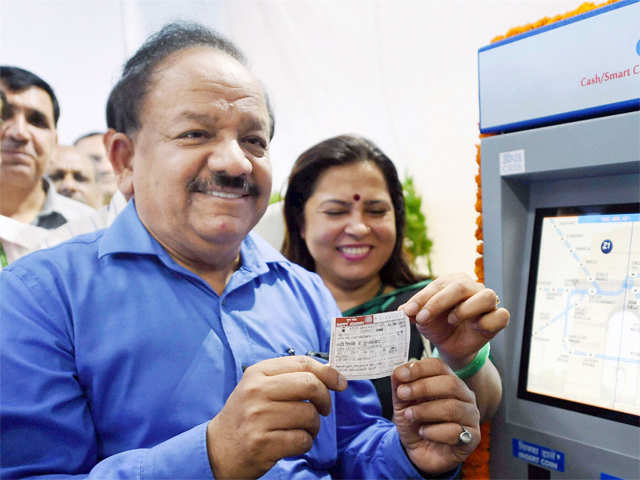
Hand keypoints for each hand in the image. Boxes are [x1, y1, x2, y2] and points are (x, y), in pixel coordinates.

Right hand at [206, 356, 347, 478]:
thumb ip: (290, 377)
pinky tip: (293, 443)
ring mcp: (258, 417)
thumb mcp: (260, 387)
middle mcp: (256, 391)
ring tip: (302, 429)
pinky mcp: (262, 443)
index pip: (302, 363)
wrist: (217, 449)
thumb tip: (331, 373)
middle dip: (324, 399)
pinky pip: (302, 440)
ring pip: (309, 415)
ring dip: (313, 426)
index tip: (340, 383)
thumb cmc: (246, 416)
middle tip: (323, 410)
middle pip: (310, 385)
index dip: (327, 372)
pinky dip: (305, 443)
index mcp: (258, 373)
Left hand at [392, 359, 479, 472]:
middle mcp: (464, 396)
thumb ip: (400, 384)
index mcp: (448, 381)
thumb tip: (399, 371)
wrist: (418, 451)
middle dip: (423, 388)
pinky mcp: (472, 437)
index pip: (439, 366)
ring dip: (425, 411)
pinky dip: (433, 432)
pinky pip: (455, 431)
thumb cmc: (415, 422)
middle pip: (450, 383)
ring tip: (409, 415)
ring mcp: (471, 416)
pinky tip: (423, 432)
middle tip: (402, 395)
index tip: (401, 375)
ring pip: (453, 407)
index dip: (419, 368)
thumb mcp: (402, 402)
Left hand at [398, 273, 509, 368]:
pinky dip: (488, 321)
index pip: (438, 284)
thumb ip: (412, 312)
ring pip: (486, 296)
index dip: (421, 298)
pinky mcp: (498, 318)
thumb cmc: (437, 326)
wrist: (451, 346)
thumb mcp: (422, 319)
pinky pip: (501, 315)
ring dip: (466, 309)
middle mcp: (472, 287)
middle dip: (438, 302)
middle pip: (460, 286)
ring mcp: (488, 302)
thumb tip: (401, 311)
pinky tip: (475, 327)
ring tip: (451, 320)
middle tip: (423, 318)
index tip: (407, 311)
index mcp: (452, 281)